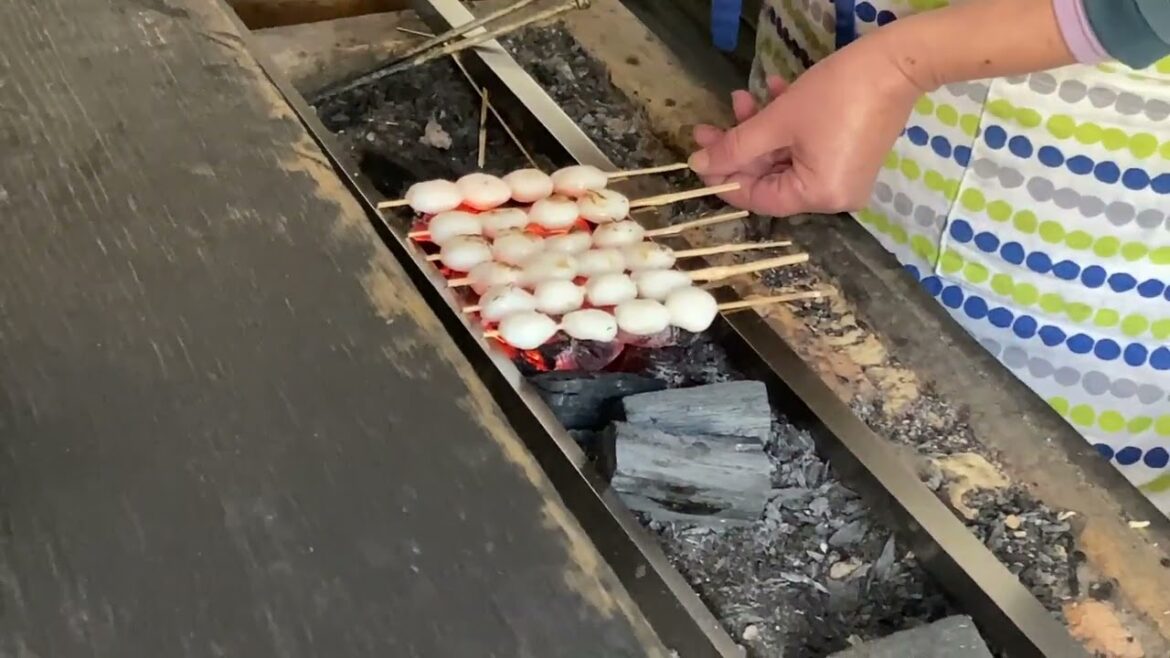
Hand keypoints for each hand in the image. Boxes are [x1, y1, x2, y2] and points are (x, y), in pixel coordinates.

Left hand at [688, 35, 923, 216]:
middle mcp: (833, 197)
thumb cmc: (835, 94)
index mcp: (818, 197)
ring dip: (760, 129)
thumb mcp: (777, 120)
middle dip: (739, 146)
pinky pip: (807, 148)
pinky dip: (786, 125)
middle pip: (769, 178)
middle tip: (706, 126)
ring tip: (739, 97)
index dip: (724, 178)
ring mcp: (843, 176)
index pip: (757, 198)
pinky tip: (772, 91)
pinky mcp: (850, 154)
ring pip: (785, 158)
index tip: (699, 156)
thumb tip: (699, 166)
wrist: (896, 62)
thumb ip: (734, 147)